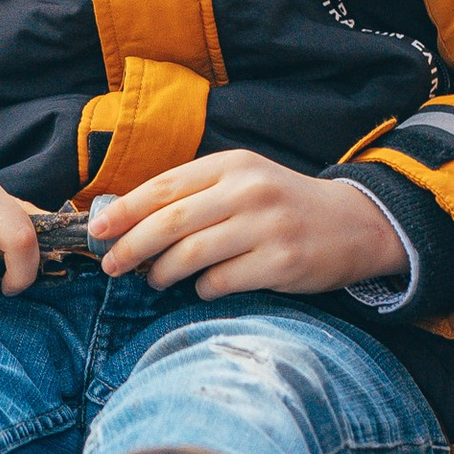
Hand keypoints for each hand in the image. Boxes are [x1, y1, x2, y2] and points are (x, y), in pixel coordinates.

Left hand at [92, 151, 401, 298]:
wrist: (355, 224)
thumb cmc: (283, 205)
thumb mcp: (243, 182)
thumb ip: (195, 194)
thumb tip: (129, 218)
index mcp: (232, 164)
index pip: (164, 186)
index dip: (125, 210)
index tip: (98, 230)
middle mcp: (248, 190)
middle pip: (170, 222)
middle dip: (131, 247)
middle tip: (111, 265)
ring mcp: (267, 226)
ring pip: (191, 254)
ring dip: (162, 273)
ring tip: (154, 280)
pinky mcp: (281, 262)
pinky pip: (221, 281)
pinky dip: (202, 289)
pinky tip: (202, 288)